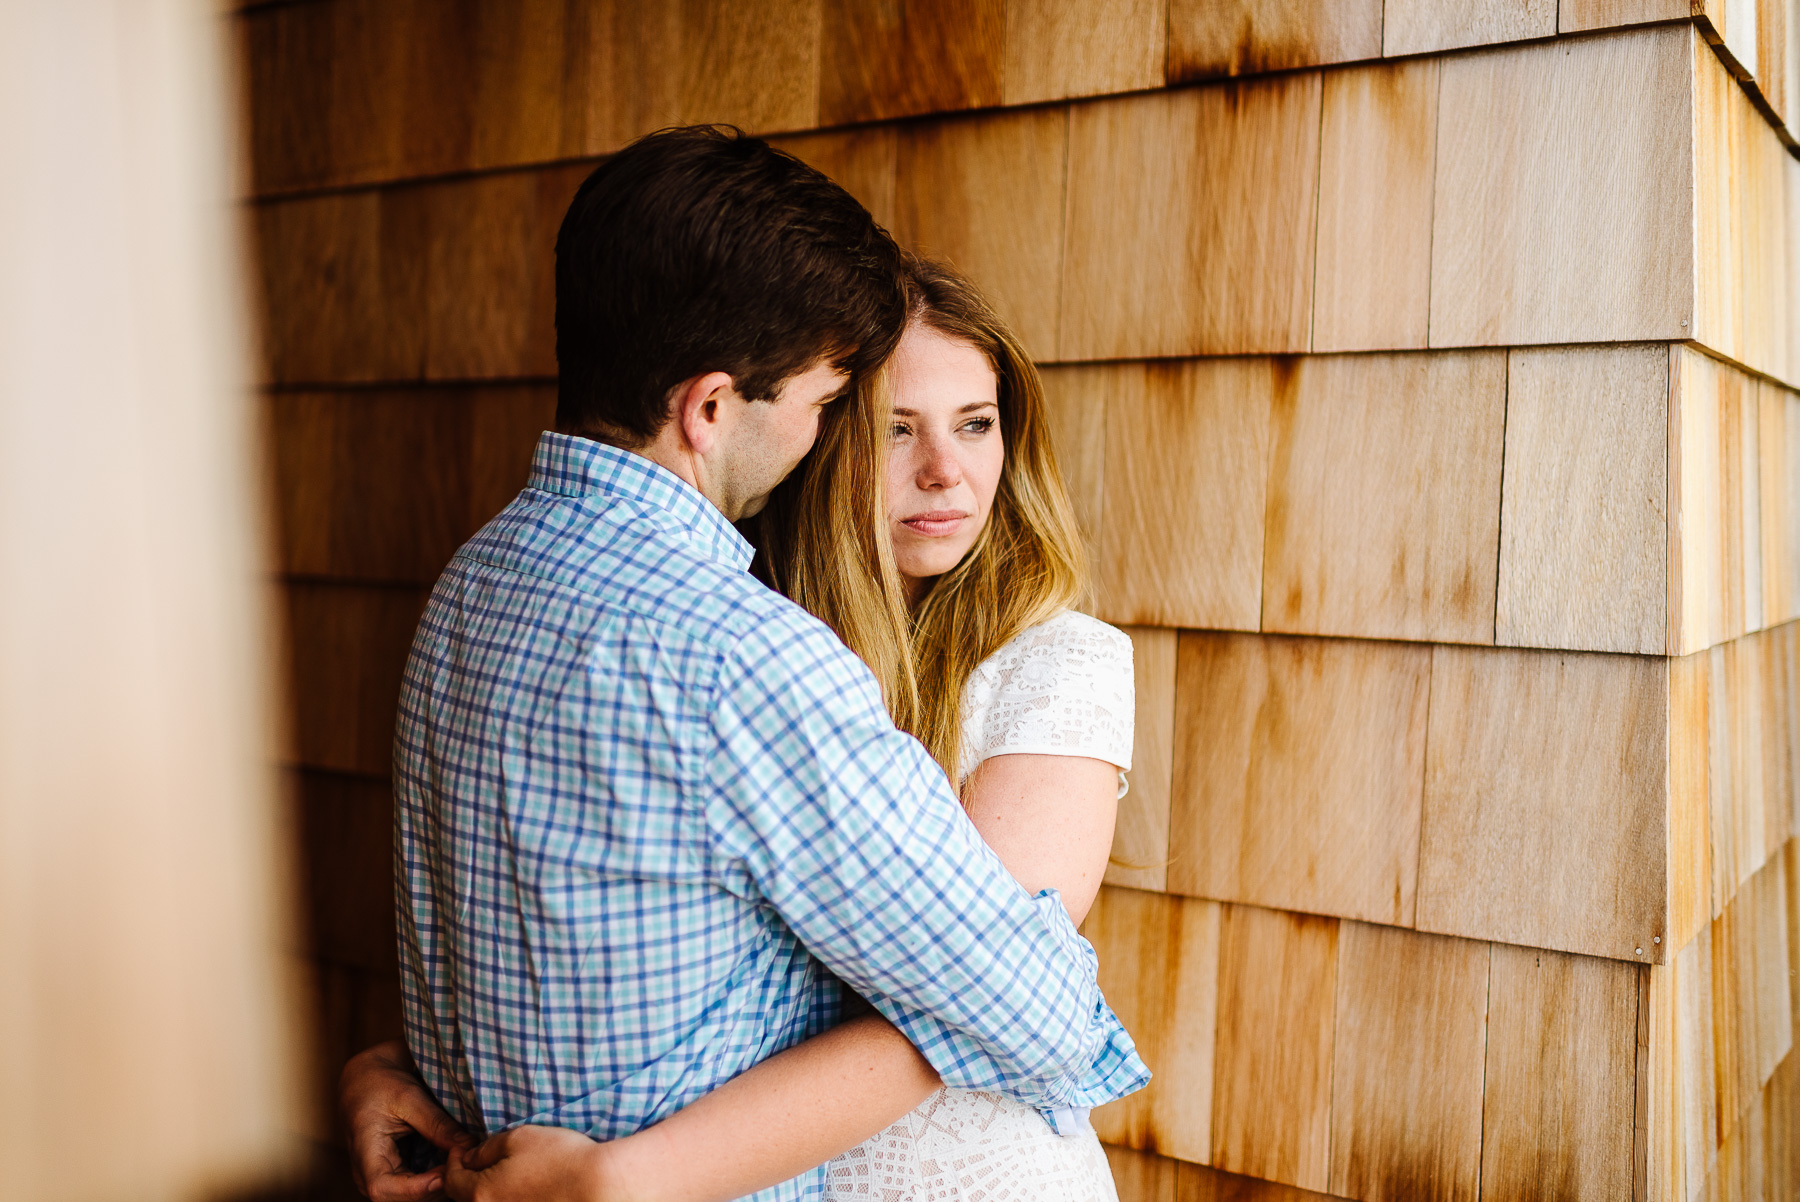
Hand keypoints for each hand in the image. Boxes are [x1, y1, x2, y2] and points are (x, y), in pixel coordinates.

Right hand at [340, 1039, 475, 1200]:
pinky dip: (435, 1181)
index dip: (417, 1188)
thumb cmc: (381, 1083)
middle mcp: (366, 1173)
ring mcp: (378, 1178)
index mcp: (364, 1152)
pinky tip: (453, 1164)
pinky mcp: (392, 1175)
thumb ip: (437, 1125)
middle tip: (463, 1164)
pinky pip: (413, 1189)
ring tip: (461, 1163)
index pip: (383, 1188)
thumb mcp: (411, 1098)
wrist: (365, 1079)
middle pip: (399, 1199)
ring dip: (437, 1187)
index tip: (447, 1173)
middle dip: (434, 1188)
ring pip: (409, 1198)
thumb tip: (468, 1148)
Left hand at [443, 1125, 615, 1201]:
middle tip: (478, 1159)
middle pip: (466, 1198)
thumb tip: (469, 1158)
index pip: (451, 1179)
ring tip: (501, 1173)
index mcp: (481, 1192)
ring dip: (487, 1190)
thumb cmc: (559, 1158)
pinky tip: (520, 1187)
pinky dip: (506, 1198)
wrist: (598, 1185)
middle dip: (467, 1177)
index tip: (463, 1147)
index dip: (454, 1160)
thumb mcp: (518, 1138)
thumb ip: (486, 1149)